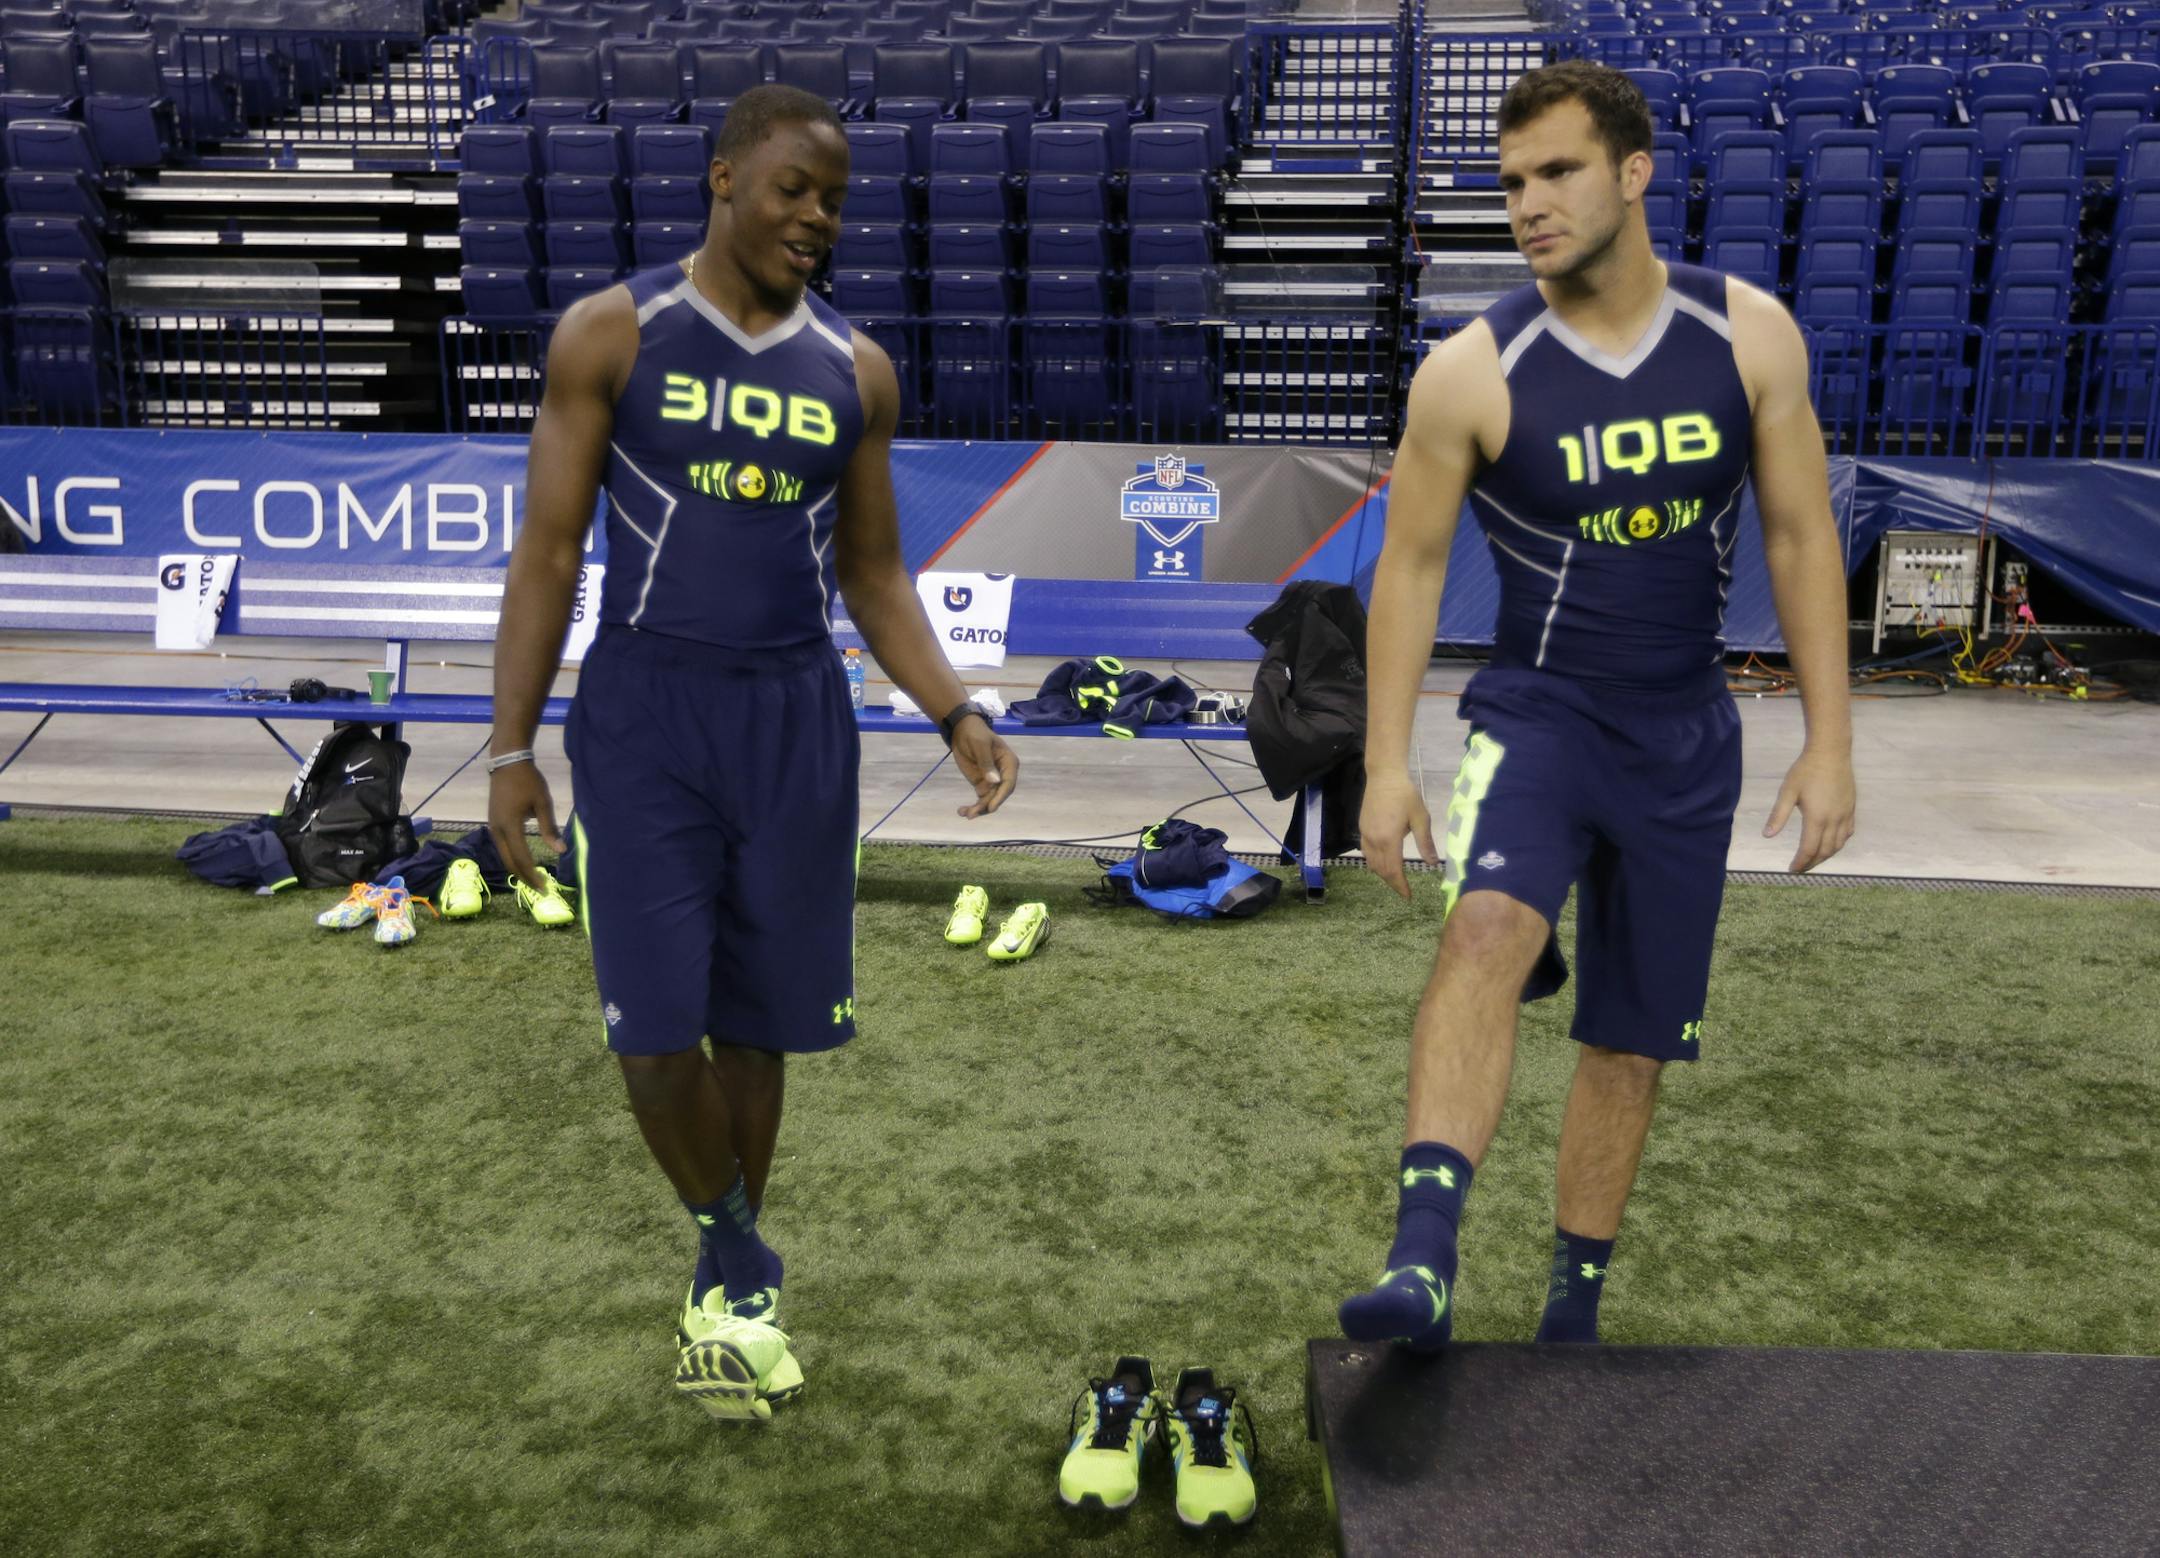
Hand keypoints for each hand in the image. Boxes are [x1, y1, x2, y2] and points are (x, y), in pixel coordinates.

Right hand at [488, 761, 564, 891]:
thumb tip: (561, 850)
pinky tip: (524, 863)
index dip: (533, 875)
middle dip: (525, 878)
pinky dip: (513, 859)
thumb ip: (550, 829)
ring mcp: (493, 827)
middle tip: (541, 890)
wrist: (507, 762)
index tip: (546, 887)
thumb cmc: (529, 781)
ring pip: (504, 856)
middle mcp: (497, 830)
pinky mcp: (493, 823)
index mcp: (510, 826)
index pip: (522, 859)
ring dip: (518, 870)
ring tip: (534, 880)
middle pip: (510, 862)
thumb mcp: (543, 803)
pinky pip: (502, 847)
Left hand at [951, 717, 1017, 817]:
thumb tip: (994, 781)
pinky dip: (972, 806)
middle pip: (999, 795)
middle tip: (973, 814)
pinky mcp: (981, 784)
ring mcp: (992, 781)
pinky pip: (980, 799)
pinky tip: (962, 811)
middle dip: (987, 805)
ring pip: (989, 800)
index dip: (1000, 797)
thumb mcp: (980, 745)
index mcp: (1009, 763)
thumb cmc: (975, 734)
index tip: (991, 807)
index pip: (1008, 783)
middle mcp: (1003, 774)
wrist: (962, 731)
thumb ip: (987, 763)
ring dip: (978, 809)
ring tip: (965, 814)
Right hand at [1361, 769, 1438, 901]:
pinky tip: (1382, 862)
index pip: (1394, 871)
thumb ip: (1425, 842)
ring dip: (1383, 874)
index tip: (1408, 896)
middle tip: (1404, 890)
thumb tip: (1433, 863)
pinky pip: (1366, 853)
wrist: (1384, 776)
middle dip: (1393, 883)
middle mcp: (1374, 841)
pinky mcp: (1362, 829)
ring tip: (1395, 879)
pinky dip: (1374, 863)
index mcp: (1389, 840)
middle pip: (1382, 871)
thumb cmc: (1406, 795)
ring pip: (1372, 863)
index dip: (1401, 886)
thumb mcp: (1420, 818)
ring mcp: (1366, 835)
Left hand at [1763, 746, 1855, 873]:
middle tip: (1801, 868)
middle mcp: (1834, 820)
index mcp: (1817, 818)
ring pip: (1838, 844)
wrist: (1831, 752)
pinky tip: (1831, 843)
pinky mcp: (1851, 808)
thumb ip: (1778, 815)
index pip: (1809, 849)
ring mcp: (1845, 814)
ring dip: (1826, 855)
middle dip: (1812, 863)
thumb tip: (1767, 835)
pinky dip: (1839, 843)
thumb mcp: (1787, 792)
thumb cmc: (1805, 770)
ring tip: (1814, 859)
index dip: (1800, 862)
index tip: (1792, 869)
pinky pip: (1847, 833)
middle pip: (1825, 851)